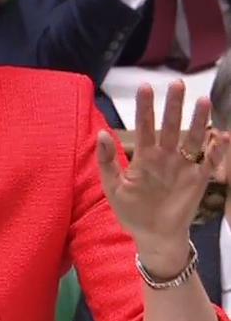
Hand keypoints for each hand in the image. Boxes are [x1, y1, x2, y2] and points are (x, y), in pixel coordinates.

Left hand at [97, 81, 228, 277]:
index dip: (145, 108)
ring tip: (203, 101)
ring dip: (198, 121)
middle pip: (170, 126)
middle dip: (173, 106)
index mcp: (144, 156)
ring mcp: (183, 167)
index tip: (145, 87)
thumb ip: (106, 161)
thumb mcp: (113, 187)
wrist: (153, 236)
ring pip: (192, 139)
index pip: (144, 126)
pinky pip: (209, 163)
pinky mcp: (198, 181)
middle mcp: (165, 156)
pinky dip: (216, 151)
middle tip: (177, 84)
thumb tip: (101, 133)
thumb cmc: (131, 211)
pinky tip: (221, 136)